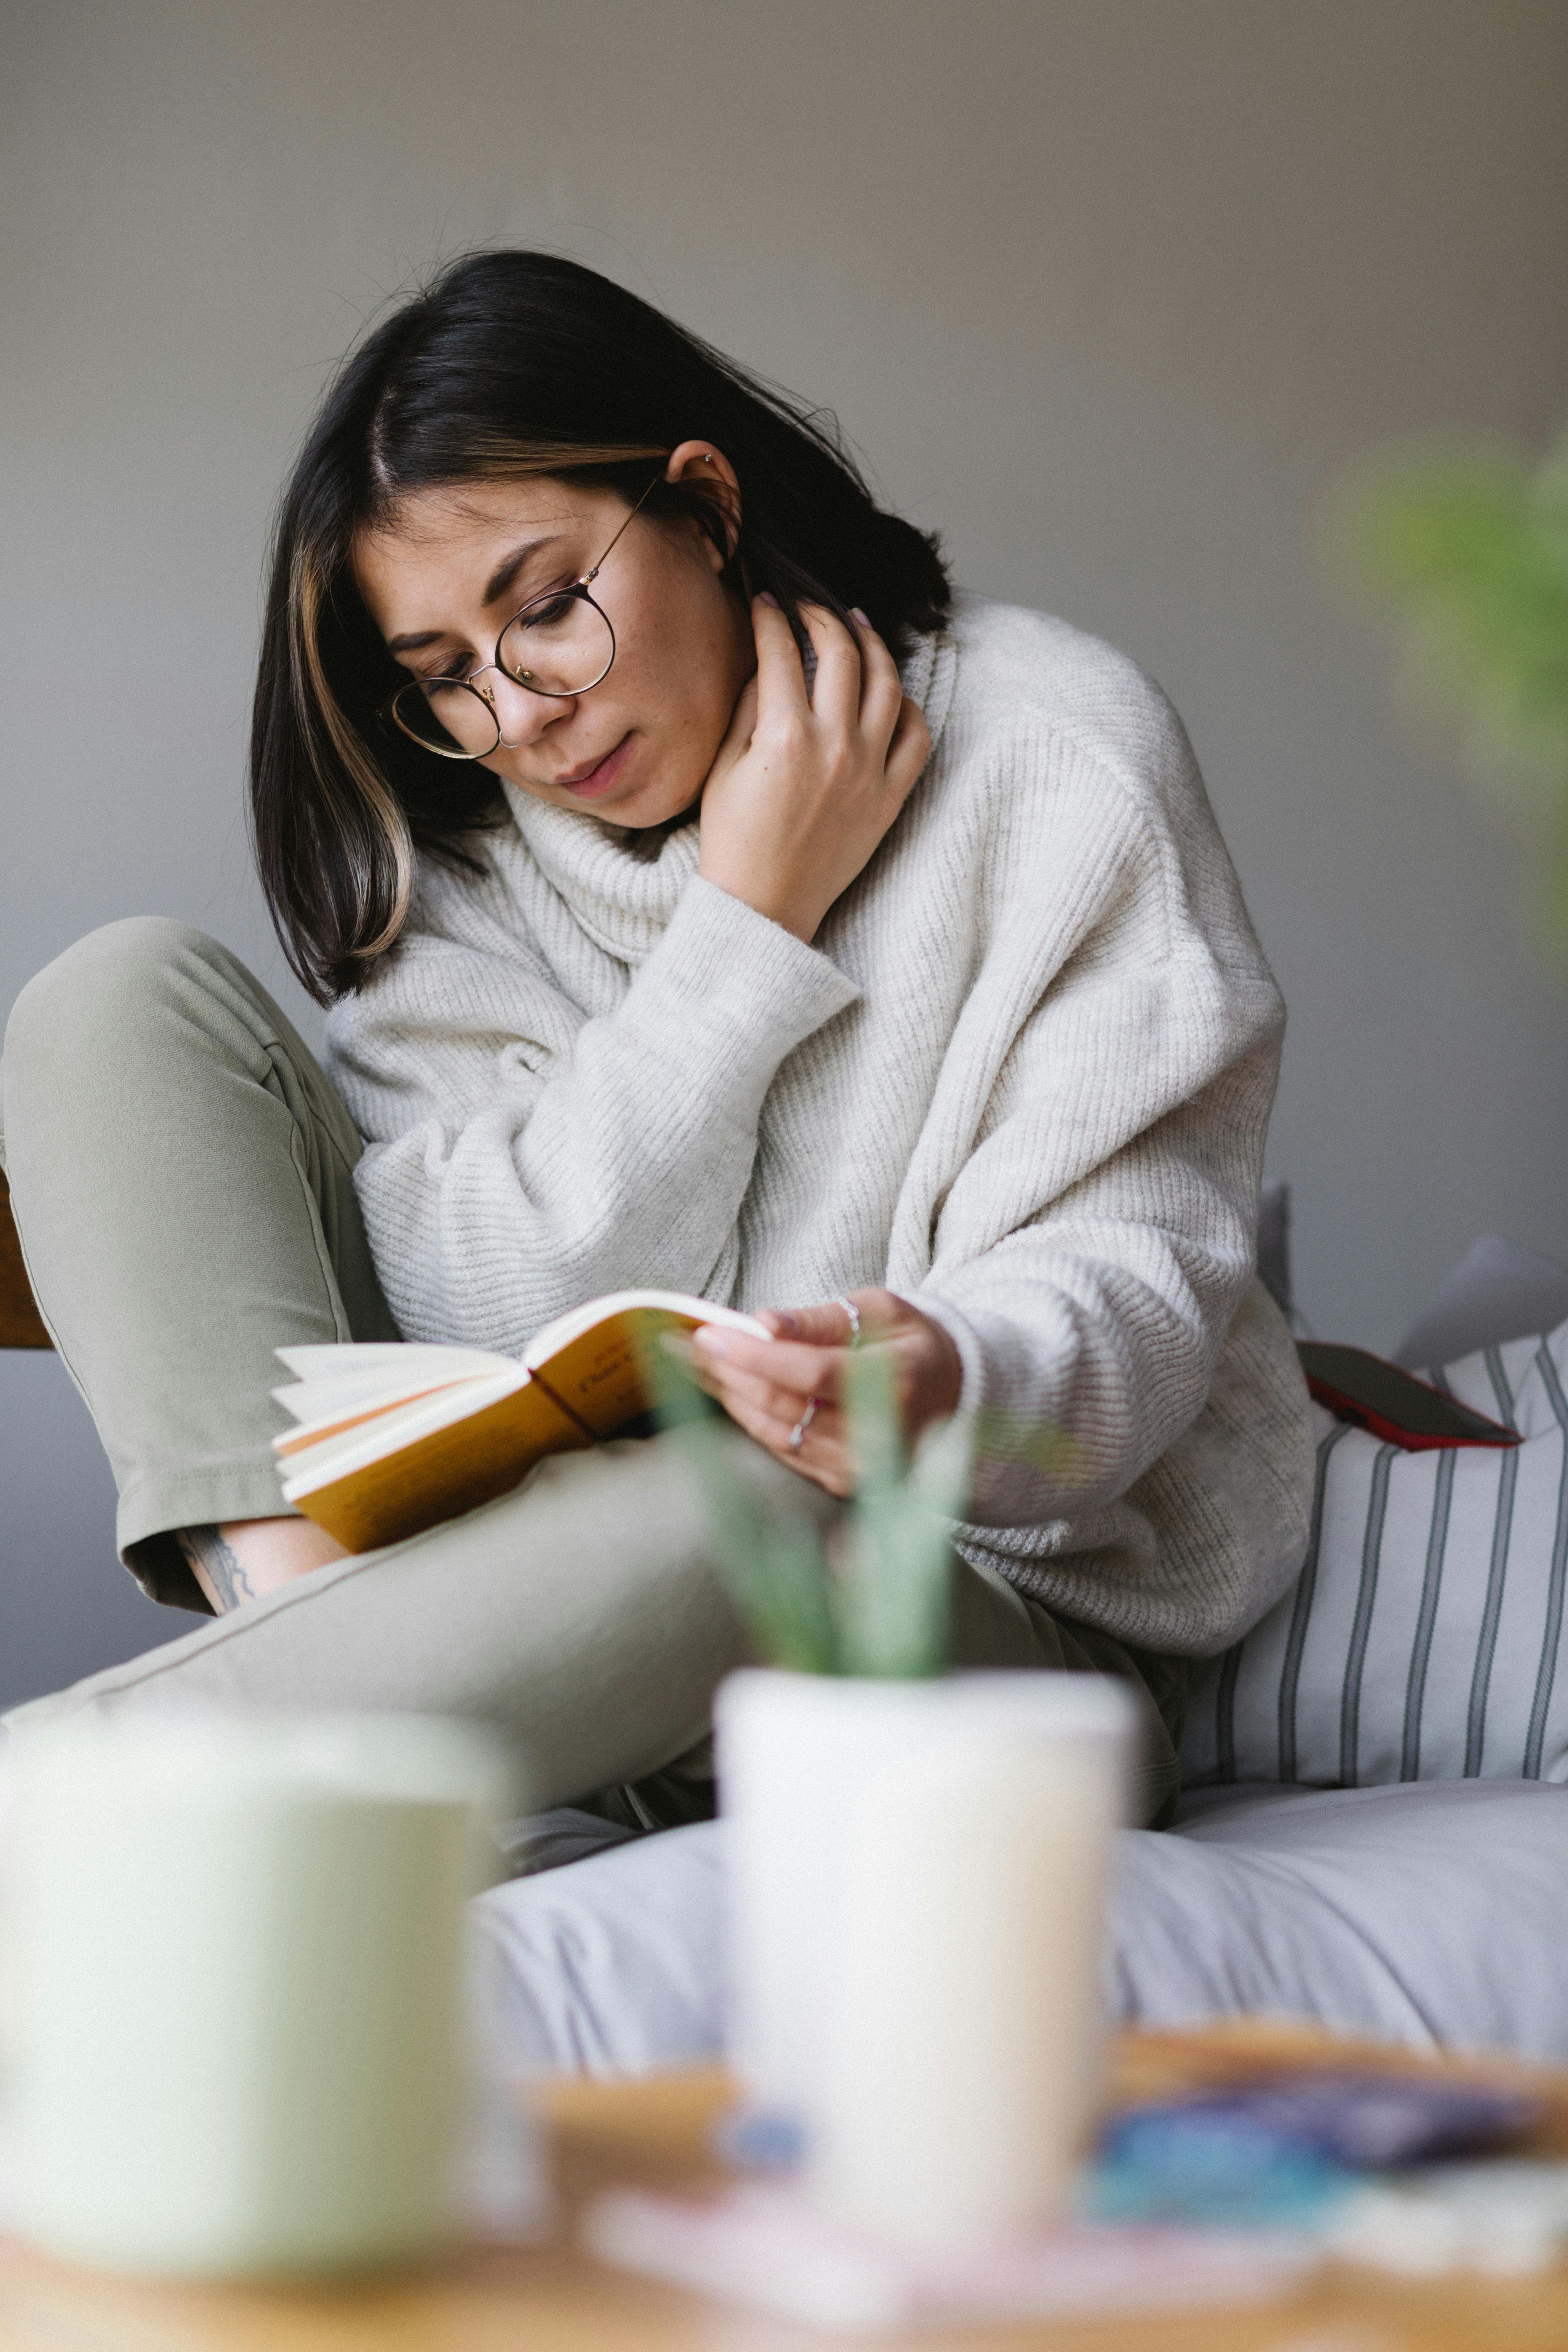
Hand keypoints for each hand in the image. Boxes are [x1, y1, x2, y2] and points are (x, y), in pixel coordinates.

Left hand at [686, 1288, 962, 1497]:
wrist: (956, 1396)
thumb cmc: (912, 1344)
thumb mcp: (880, 1311)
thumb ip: (821, 1320)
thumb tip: (764, 1323)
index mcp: (899, 1381)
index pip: (811, 1373)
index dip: (754, 1356)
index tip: (706, 1334)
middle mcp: (881, 1435)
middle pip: (785, 1407)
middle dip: (726, 1374)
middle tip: (684, 1345)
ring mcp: (862, 1468)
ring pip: (776, 1434)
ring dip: (729, 1398)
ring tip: (695, 1365)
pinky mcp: (844, 1485)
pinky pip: (784, 1451)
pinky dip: (750, 1420)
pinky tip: (726, 1393)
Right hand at [698, 599, 930, 942]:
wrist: (764, 905)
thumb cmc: (734, 841)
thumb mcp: (723, 768)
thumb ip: (748, 709)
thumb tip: (770, 665)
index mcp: (785, 737)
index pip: (782, 652)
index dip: (772, 617)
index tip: (767, 602)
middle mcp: (835, 746)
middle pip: (842, 653)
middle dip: (824, 616)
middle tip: (810, 606)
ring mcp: (870, 771)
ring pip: (888, 684)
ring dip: (874, 646)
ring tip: (858, 627)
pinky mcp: (890, 797)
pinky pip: (917, 737)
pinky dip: (908, 706)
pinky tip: (891, 693)